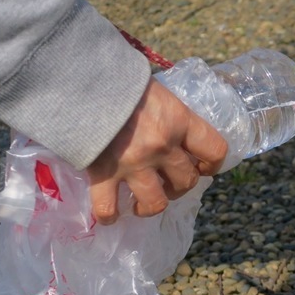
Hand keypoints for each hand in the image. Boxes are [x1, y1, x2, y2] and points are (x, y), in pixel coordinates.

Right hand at [86, 79, 226, 222]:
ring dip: (151, 206)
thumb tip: (175, 129)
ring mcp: (133, 164)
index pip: (215, 150)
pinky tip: (110, 214)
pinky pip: (108, 208)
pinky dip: (109, 215)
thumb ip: (169, 116)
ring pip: (156, 203)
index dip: (212, 164)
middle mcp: (161, 146)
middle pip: (186, 182)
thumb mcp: (156, 92)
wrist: (79, 80)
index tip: (202, 167)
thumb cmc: (120, 80)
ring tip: (141, 202)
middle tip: (166, 182)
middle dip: (179, 187)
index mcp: (179, 121)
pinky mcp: (102, 174)